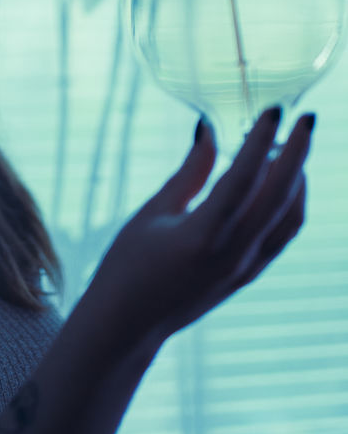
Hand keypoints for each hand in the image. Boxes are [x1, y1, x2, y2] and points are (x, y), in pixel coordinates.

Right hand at [89, 106, 313, 351]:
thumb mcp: (152, 213)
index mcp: (202, 236)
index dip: (262, 140)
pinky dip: (290, 202)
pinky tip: (279, 181)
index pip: (244, 178)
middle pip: (281, 196)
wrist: (128, 325)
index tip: (275, 108)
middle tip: (306, 117)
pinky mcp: (248, 275)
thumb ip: (190, 173)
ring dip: (297, 178)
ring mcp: (245, 268)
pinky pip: (283, 234)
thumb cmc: (128, 265)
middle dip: (299, 152)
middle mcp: (232, 254)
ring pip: (291, 217)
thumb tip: (210, 129)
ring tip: (285, 146)